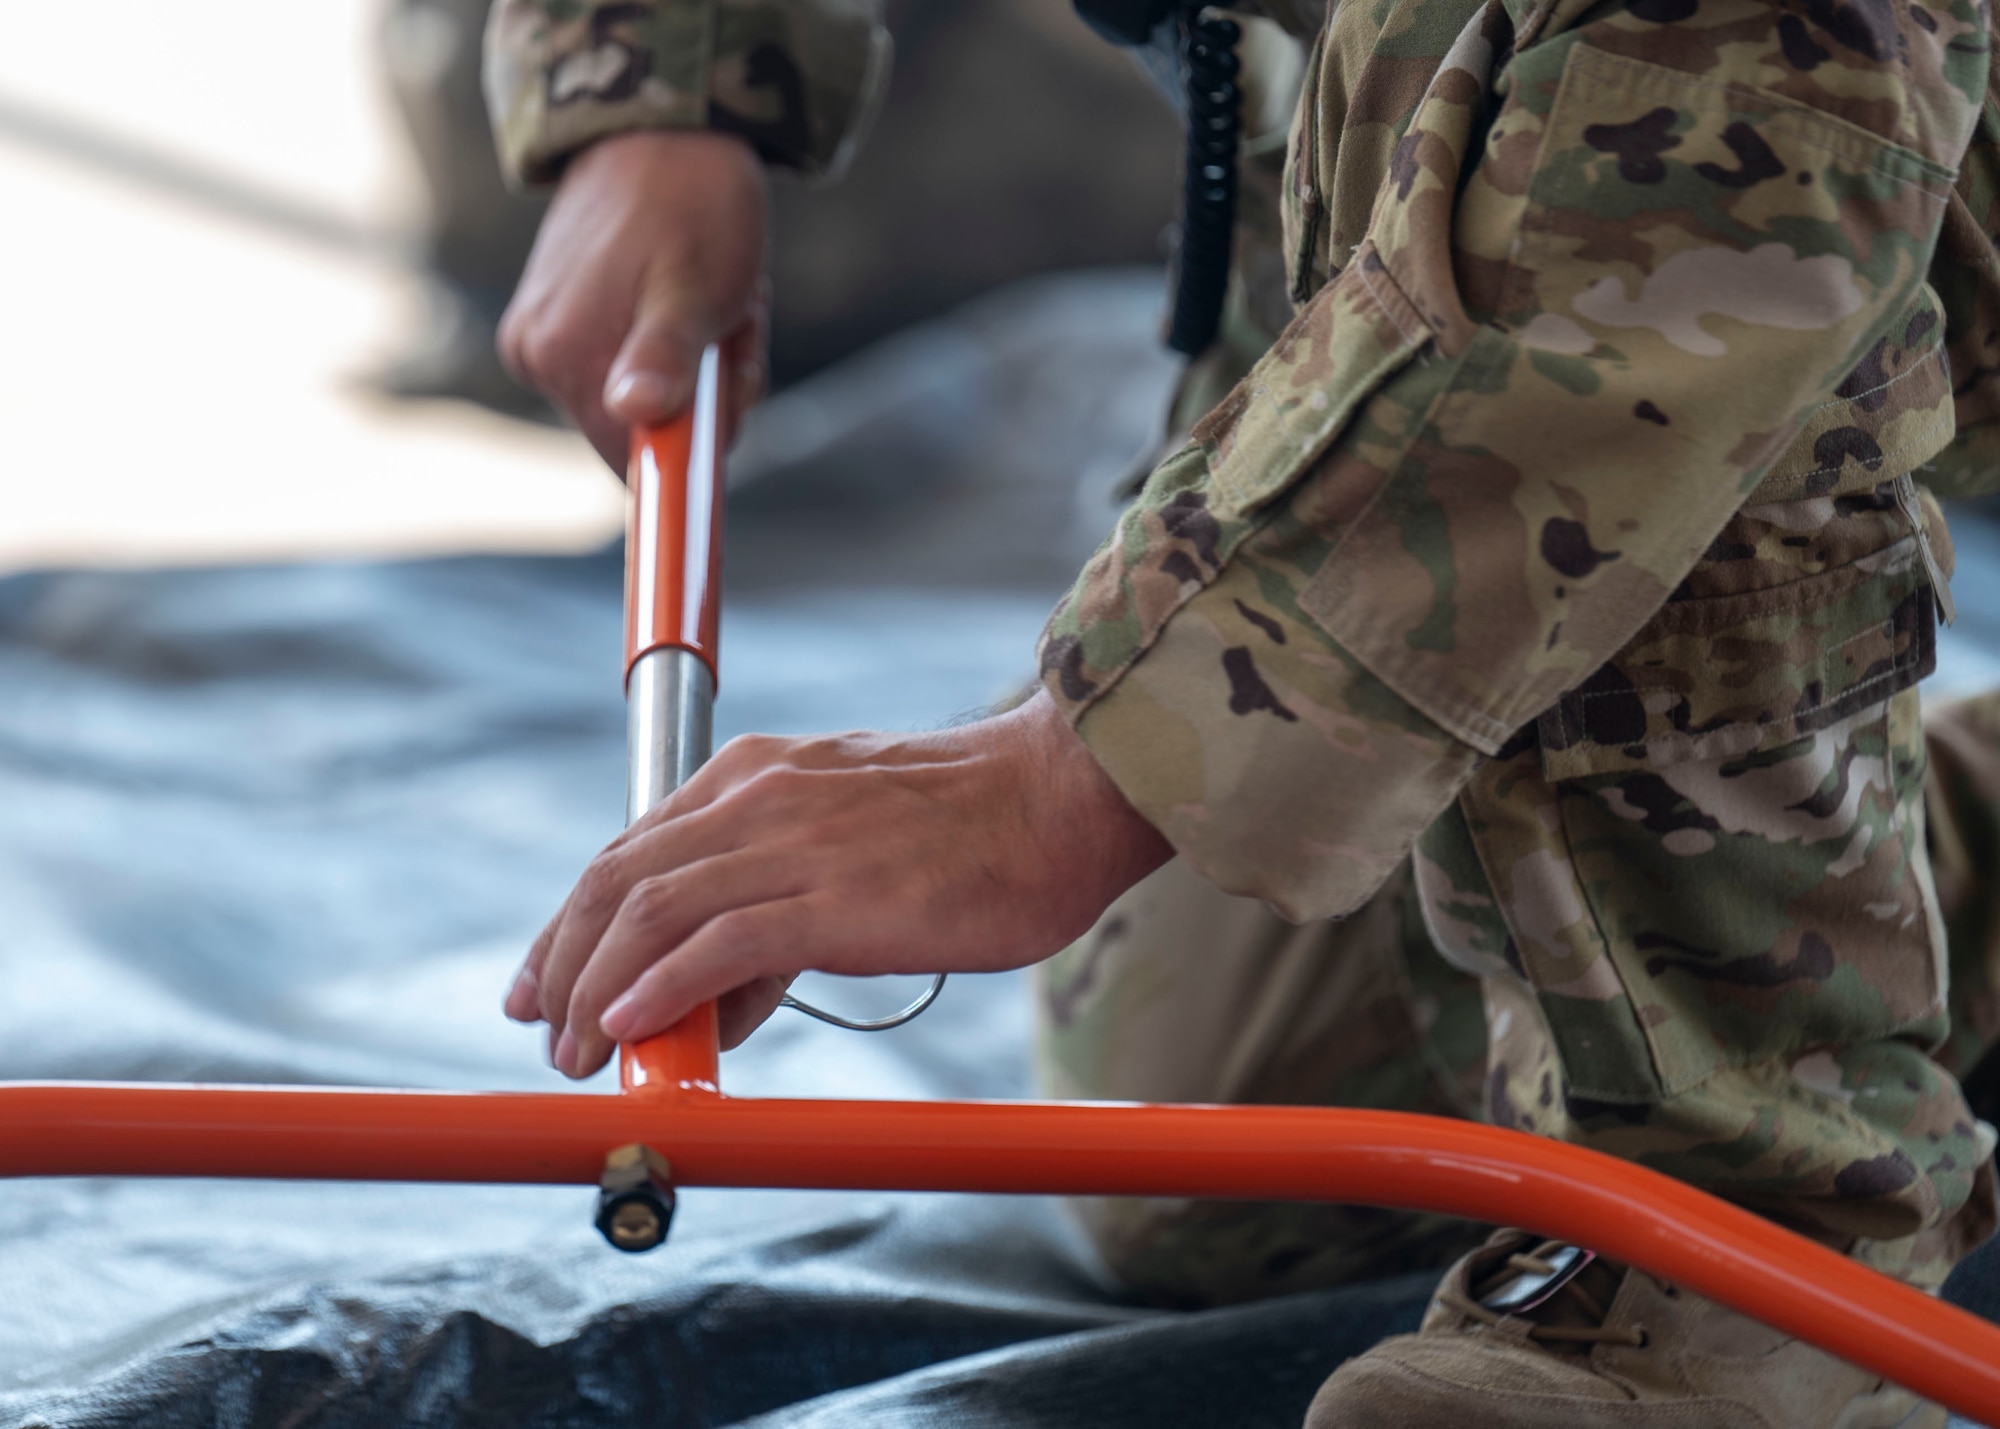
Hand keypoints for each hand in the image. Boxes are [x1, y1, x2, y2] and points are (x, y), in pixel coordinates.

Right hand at [498, 129, 768, 469]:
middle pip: (640, 431)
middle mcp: (537, 356)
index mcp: (565, 356)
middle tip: (728, 323)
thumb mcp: (696, 290)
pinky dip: (672, 343)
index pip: (634, 460)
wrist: (662, 132)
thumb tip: (633, 412)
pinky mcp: (553, 321)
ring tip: (710, 300)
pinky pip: (629, 366)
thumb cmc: (692, 207)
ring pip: (643, 400)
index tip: (726, 385)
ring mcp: (540, 339)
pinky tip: (684, 295)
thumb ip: (664, 358)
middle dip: (701, 393)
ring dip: (694, 365)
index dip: (695, 438)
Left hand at [505, 691, 1172, 1077]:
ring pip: (648, 912)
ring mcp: (790, 843)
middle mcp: (756, 798)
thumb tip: (715, 999)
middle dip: (562, 959)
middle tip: (540, 1025)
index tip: (546, 977)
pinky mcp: (830, 896)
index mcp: (755, 776)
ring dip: (595, 989)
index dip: (573, 921)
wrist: (1057, 801)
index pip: (631, 850)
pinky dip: (658, 986)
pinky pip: (715, 944)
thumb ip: (776, 910)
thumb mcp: (848, 847)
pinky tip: (629, 1026)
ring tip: (577, 1050)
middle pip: (617, 879)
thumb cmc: (972, 831)